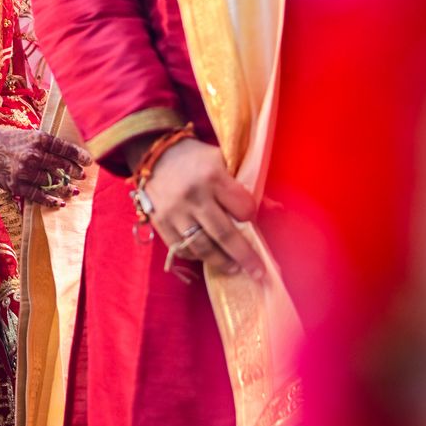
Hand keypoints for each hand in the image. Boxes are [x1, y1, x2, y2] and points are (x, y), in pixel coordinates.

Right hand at [0, 127, 90, 206]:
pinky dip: (50, 200)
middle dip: (74, 172)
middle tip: (82, 176)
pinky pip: (37, 195)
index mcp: (38, 139)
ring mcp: (25, 171)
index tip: (89, 161)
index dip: (79, 155)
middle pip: (61, 166)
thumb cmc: (6, 139)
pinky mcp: (16, 185)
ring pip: (51, 182)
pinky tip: (60, 202)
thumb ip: (45, 144)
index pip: (64, 148)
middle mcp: (33, 155)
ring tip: (74, 190)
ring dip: (65, 187)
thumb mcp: (28, 135)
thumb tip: (66, 153)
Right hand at [142, 138, 261, 277]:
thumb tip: (270, 210)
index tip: (251, 219)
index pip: (242, 208)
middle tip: (258, 273)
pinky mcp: (161, 223)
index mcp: (213, 177)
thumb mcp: (221, 160)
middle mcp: (194, 197)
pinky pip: (181, 248)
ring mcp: (175, 212)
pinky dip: (196, 257)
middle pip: (225, 235)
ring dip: (221, 262)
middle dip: (245, 256)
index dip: (250, 216)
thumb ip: (239, 184)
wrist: (155, 153)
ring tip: (234, 268)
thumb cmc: (195, 158)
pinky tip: (207, 257)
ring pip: (203, 247)